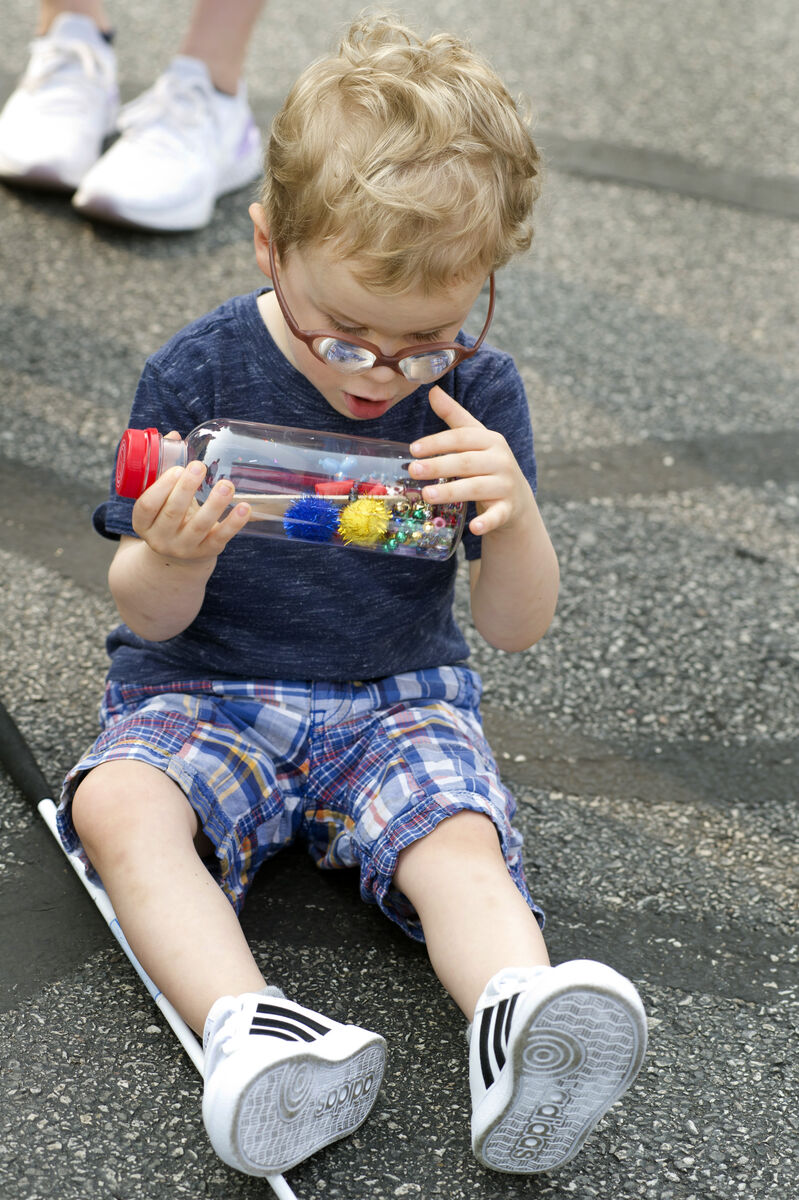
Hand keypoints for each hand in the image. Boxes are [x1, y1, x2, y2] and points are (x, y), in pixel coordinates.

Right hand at [132, 435, 250, 562]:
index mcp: (142, 523)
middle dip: (186, 489)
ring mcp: (183, 548)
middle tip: (200, 466)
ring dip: (214, 504)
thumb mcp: (160, 499)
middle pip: (172, 513)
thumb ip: (164, 470)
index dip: (161, 487)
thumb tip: (174, 436)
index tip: (178, 468)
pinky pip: (220, 538)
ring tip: (226, 484)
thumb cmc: (168, 516)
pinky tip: (244, 507)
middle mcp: (160, 538)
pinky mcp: (206, 552)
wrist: (177, 556)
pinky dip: (234, 523)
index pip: (146, 505)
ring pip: (199, 526)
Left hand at [407, 387, 533, 535]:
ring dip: (452, 492)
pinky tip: (473, 528)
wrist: (516, 498)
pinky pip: (497, 516)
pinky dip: (486, 522)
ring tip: (427, 495)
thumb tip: (431, 390)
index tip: (413, 449)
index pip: (461, 438)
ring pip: (476, 488)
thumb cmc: (487, 463)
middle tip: (413, 471)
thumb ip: (453, 416)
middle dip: (439, 466)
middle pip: (466, 462)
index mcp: (490, 440)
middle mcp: (500, 460)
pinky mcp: (508, 509)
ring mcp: (505, 485)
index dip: (437, 443)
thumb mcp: (473, 438)